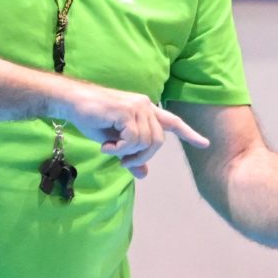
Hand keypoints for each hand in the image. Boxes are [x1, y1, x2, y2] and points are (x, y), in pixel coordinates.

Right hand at [58, 82, 209, 178]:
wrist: (73, 103)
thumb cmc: (93, 119)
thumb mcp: (114, 142)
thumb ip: (131, 156)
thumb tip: (144, 174)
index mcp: (146, 111)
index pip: (173, 122)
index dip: (189, 134)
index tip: (205, 144)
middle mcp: (146, 106)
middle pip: (158, 142)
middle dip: (142, 157)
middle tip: (123, 163)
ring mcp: (138, 107)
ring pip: (146, 142)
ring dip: (127, 154)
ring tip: (110, 150)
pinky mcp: (127, 111)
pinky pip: (133, 140)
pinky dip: (120, 149)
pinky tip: (107, 146)